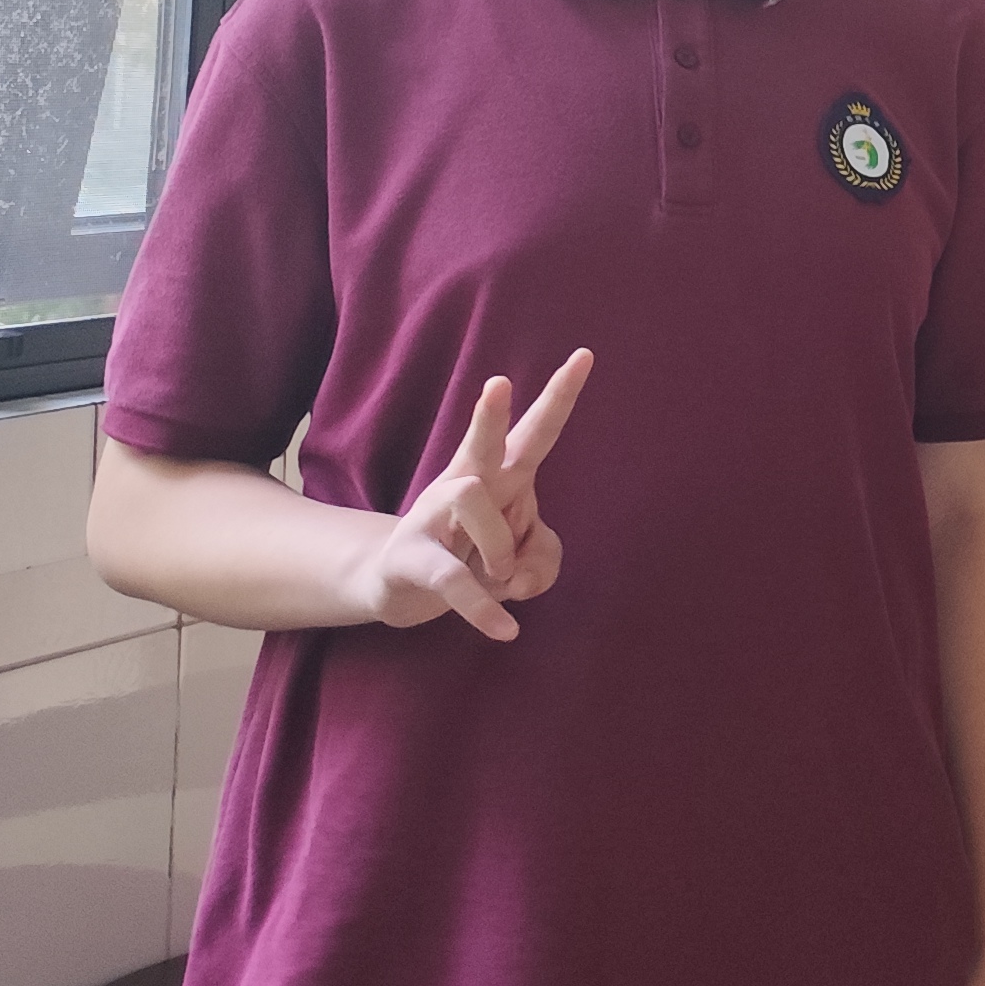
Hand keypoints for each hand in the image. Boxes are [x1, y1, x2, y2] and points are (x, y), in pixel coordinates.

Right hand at [357, 351, 591, 639]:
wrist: (398, 584)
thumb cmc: (474, 558)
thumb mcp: (525, 561)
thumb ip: (542, 561)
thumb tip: (522, 578)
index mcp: (501, 475)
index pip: (536, 430)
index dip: (559, 396)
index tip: (586, 354)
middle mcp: (465, 483)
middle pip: (482, 443)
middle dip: (490, 415)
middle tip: (498, 382)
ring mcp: (433, 516)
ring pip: (475, 510)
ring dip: (500, 551)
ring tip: (497, 576)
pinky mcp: (412, 558)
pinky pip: (455, 580)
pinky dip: (483, 608)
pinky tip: (507, 630)